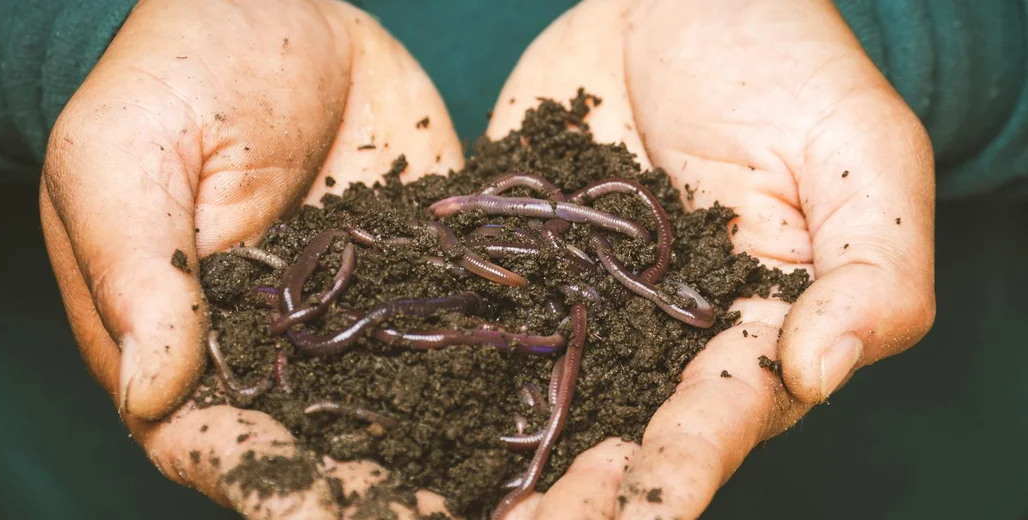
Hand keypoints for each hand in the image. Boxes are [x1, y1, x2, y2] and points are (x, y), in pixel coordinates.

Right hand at [39, 0, 463, 516]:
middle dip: (374, 489)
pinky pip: (450, 324)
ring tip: (508, 492)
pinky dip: (493, 362)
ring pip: (393, 401)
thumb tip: (151, 395)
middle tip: (440, 517)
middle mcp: (271, 345)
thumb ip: (139, 272)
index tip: (328, 513)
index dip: (269, 485)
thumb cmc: (173, 75)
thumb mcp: (125, 159)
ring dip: (445, 448)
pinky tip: (545, 397)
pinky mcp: (412, 270)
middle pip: (314, 441)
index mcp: (181, 336)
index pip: (213, 437)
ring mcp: (350, 312)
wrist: (272, 7)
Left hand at [487, 0, 935, 517]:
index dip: (679, 467)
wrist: (678, 0)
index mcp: (753, 328)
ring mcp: (585, 305)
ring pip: (544, 398)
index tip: (638, 509)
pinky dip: (442, 367)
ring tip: (453, 507)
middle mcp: (663, 338)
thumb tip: (821, 372)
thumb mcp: (860, 154)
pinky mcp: (523, 264)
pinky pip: (484, 320)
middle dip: (578, 495)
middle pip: (621, 432)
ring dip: (503, 458)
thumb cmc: (788, 64)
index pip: (719, 416)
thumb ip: (870, 270)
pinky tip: (396, 410)